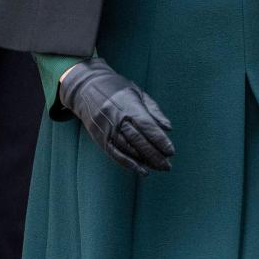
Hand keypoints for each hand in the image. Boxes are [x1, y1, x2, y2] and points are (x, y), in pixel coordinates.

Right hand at [58, 57, 174, 175]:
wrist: (87, 88)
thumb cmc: (118, 89)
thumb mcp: (139, 93)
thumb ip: (154, 111)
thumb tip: (168, 128)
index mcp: (129, 106)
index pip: (146, 126)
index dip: (159, 140)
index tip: (171, 151)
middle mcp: (117, 120)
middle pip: (138, 140)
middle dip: (154, 154)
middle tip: (168, 165)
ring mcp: (107, 130)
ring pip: (127, 149)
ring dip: (144, 161)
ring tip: (159, 167)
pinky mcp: (100, 139)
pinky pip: (115, 154)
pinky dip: (128, 164)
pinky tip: (141, 170)